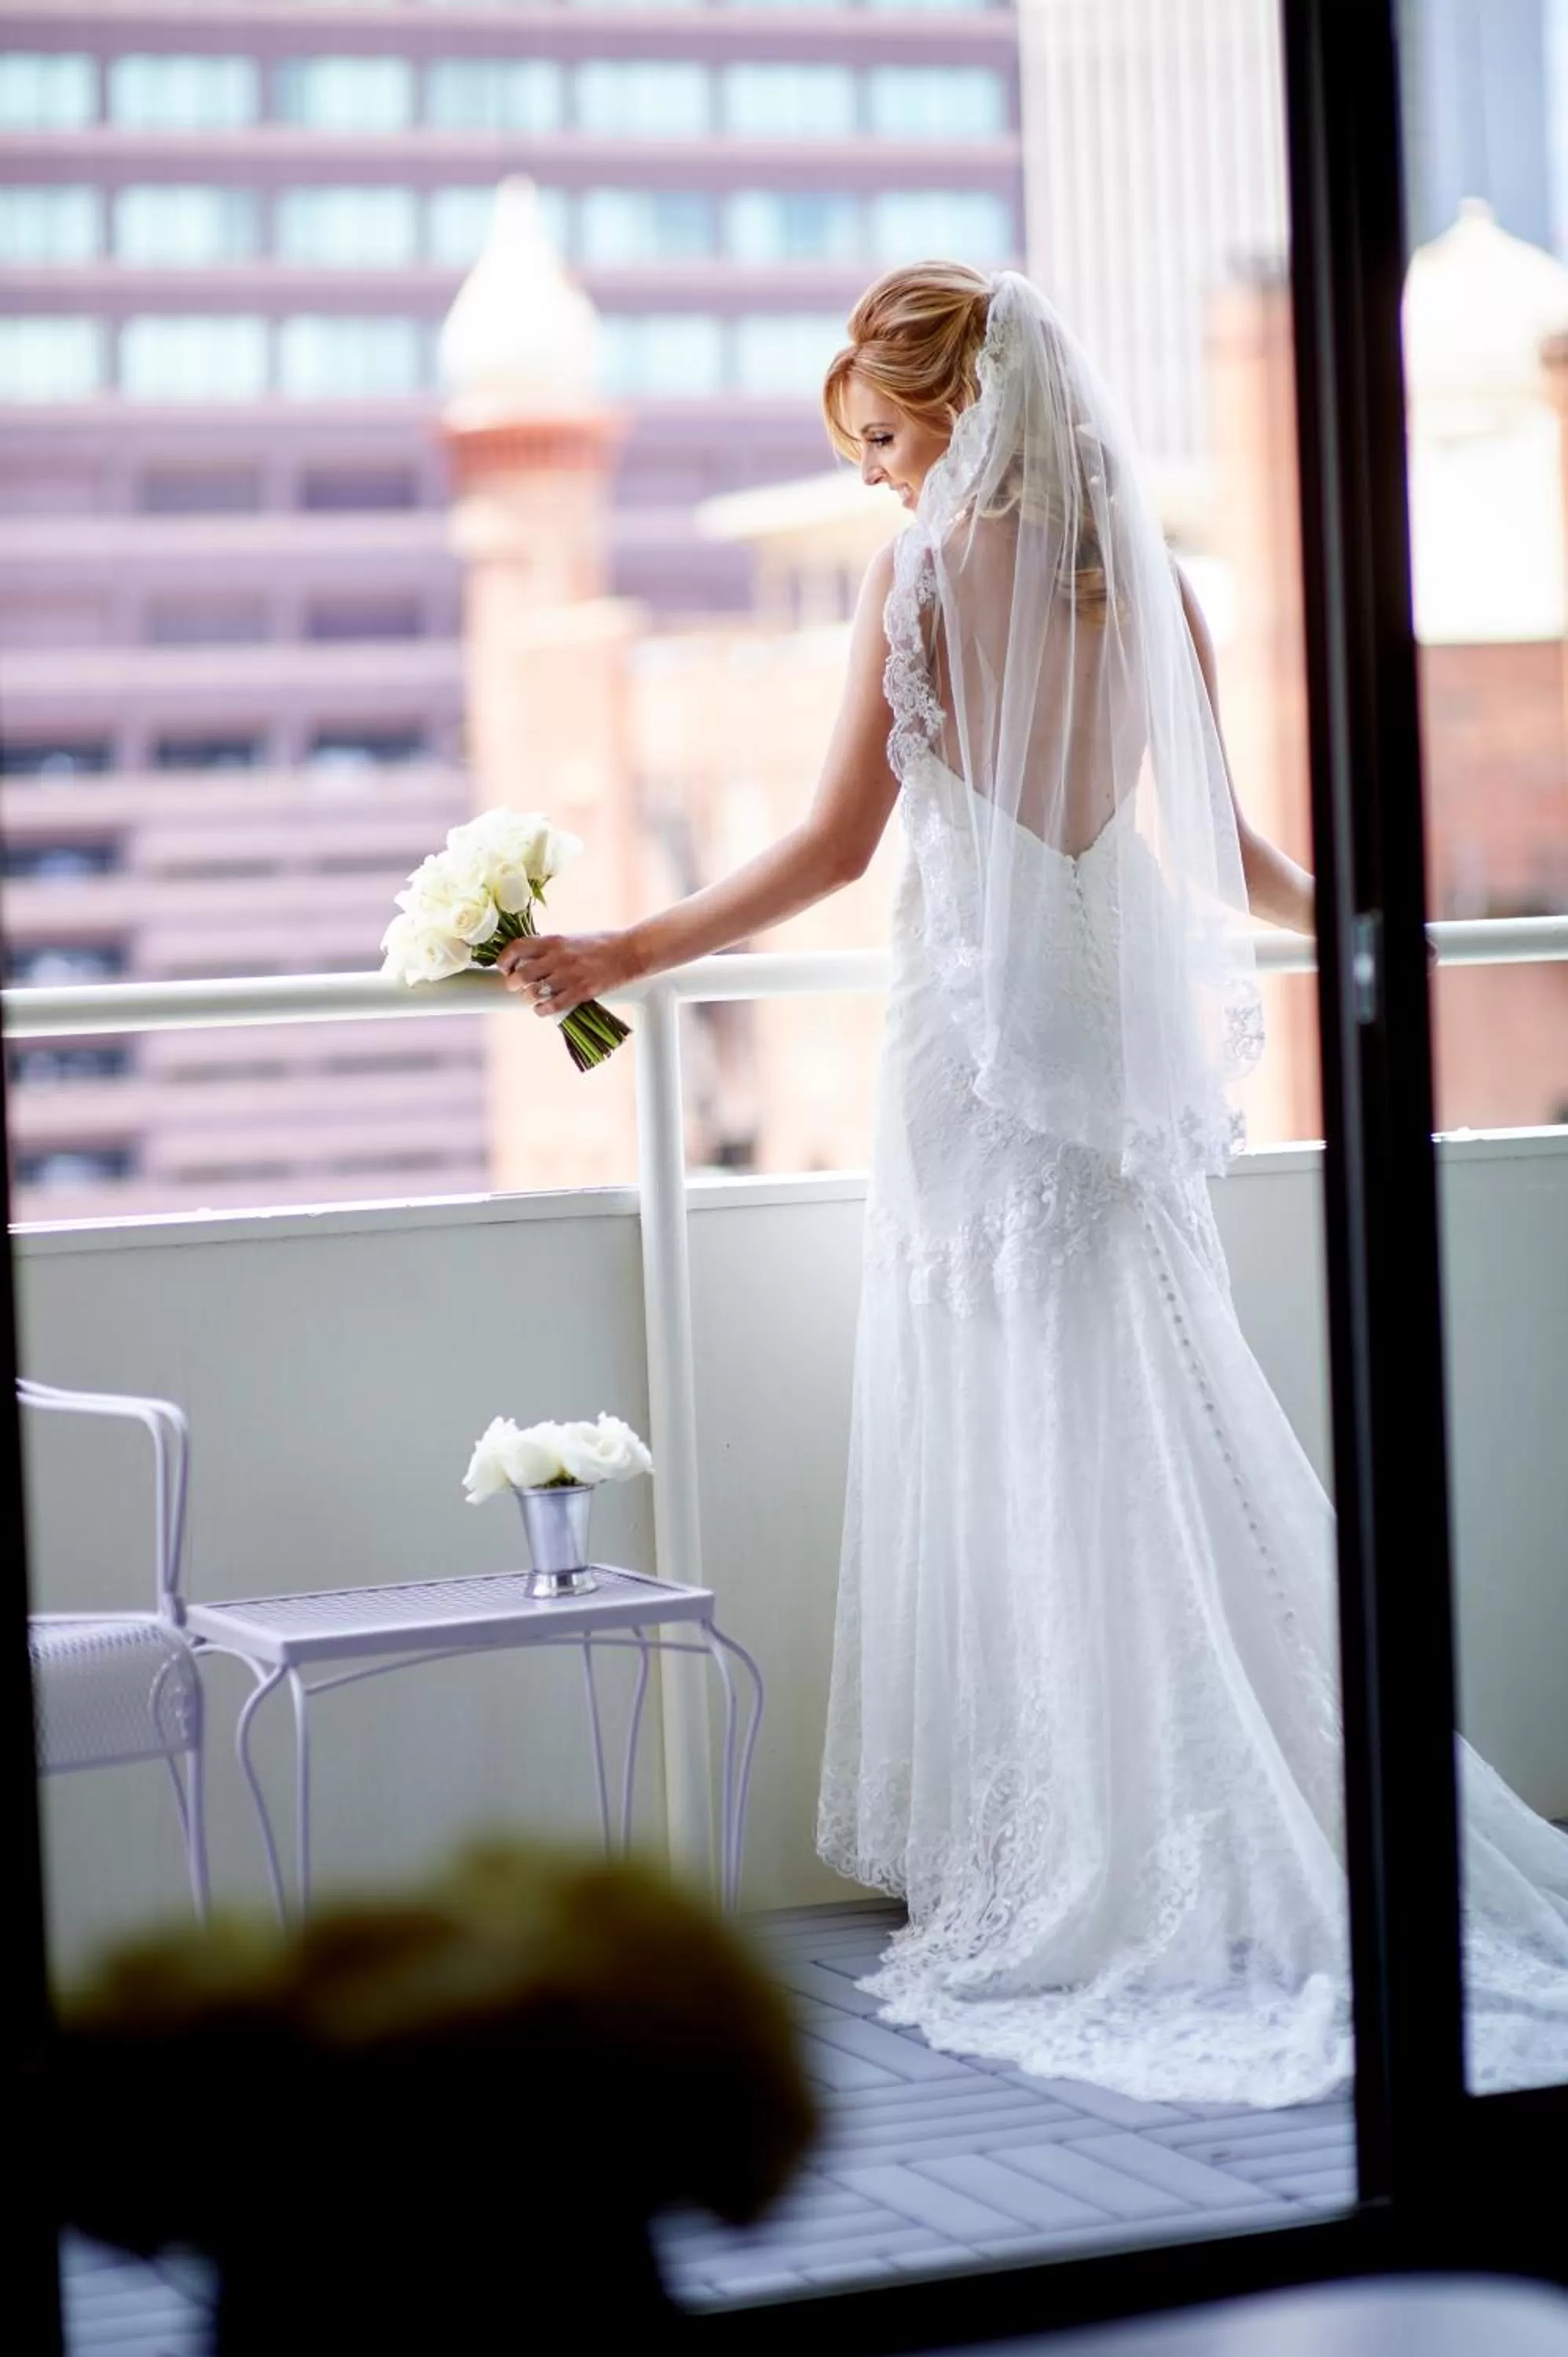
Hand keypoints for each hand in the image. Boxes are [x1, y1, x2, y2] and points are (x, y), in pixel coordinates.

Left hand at [494, 928, 631, 1018]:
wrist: (630, 952)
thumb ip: (550, 947)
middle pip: (521, 974)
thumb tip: (527, 957)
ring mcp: (570, 976)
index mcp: (554, 940)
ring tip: (532, 998)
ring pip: (534, 992)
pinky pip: (553, 1006)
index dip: (504, 960)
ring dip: (528, 998)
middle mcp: (559, 957)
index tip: (505, 968)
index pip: (517, 948)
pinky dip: (542, 1010)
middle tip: (515, 986)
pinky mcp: (582, 992)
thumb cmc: (601, 943)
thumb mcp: (571, 937)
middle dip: (513, 983)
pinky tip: (542, 1009)